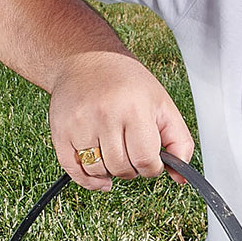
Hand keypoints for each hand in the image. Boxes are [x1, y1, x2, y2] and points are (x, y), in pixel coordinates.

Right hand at [46, 49, 192, 190]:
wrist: (87, 60)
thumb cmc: (127, 83)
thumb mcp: (162, 105)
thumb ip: (179, 142)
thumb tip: (181, 178)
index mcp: (134, 109)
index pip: (145, 160)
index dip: (152, 167)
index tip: (151, 160)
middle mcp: (104, 116)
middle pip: (122, 168)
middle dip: (132, 168)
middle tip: (132, 153)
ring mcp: (79, 125)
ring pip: (99, 171)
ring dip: (110, 171)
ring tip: (115, 153)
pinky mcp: (61, 132)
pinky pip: (74, 171)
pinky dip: (89, 180)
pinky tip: (99, 176)